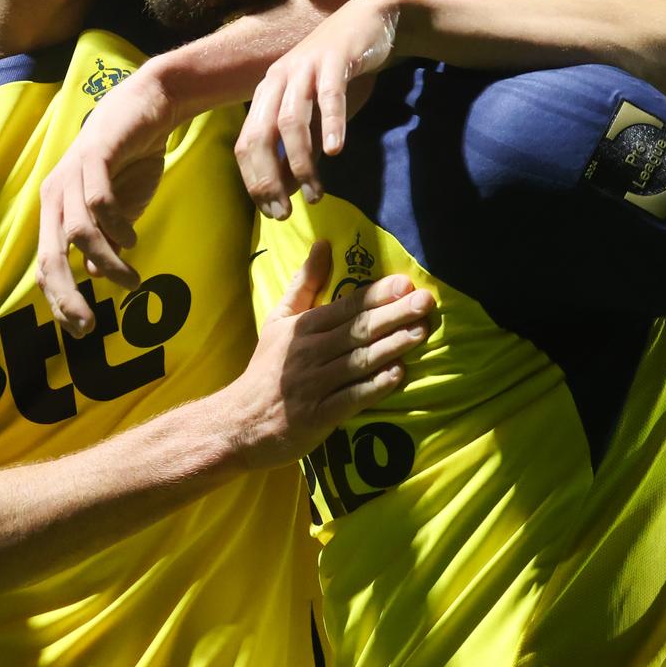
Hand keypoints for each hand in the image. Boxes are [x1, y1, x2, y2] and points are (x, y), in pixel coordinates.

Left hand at [37, 70, 179, 335]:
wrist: (148, 108)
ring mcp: (72, 175)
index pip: (46, 264)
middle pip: (49, 255)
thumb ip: (104, 242)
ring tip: (132, 281)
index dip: (58, 299)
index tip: (80, 329)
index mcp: (55, 211)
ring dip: (107, 263)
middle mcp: (55, 195)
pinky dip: (117, 227)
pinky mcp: (95, 156)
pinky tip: (133, 238)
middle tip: (87, 325)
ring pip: (79, 232)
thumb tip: (92, 275)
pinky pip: (99, 201)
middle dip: (65, 295)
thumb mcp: (118, 212)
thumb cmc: (130, 161)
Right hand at [223, 242, 435, 470]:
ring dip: (392, 346)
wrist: (239, 422)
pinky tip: (398, 375)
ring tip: (421, 331)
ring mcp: (314, 385)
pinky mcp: (319, 416)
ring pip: (359, 362)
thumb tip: (323, 244)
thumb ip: (305, 283)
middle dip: (394, 315)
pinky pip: (352, 398)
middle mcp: (309, 353)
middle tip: (425, 302)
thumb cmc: (267, 369)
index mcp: (302, 328)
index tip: (405, 284)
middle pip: (357, 331)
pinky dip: (375, 386)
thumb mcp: (279, 320)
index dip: (376, 295)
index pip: (345, 307)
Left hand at [237, 0, 404, 218]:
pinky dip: (331, 124)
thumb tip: (289, 187)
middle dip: (268, 178)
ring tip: (314, 192)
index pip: (246, 144)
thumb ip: (299, 146)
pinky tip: (335, 151)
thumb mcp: (313, 112)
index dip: (255, 181)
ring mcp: (304, 68)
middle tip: (285, 211)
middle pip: (259, 135)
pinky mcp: (334, 60)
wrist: (368, 22)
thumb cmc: (337, 73)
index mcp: (266, 94)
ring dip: (300, 161)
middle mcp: (277, 81)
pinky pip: (329, 96)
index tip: (273, 212)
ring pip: (291, 120)